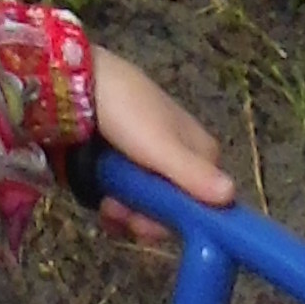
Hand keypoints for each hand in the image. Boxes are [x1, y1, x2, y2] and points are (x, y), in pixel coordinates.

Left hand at [89, 45, 233, 248]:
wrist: (71, 79)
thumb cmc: (125, 111)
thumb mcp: (160, 145)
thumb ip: (193, 174)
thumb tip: (233, 197)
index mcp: (199, 149)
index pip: (206, 201)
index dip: (183, 219)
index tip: (156, 224)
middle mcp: (178, 155)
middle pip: (173, 207)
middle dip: (146, 217)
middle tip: (121, 212)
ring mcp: (147, 157)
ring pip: (147, 204)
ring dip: (126, 211)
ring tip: (106, 205)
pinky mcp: (120, 159)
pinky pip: (126, 194)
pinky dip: (114, 203)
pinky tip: (101, 203)